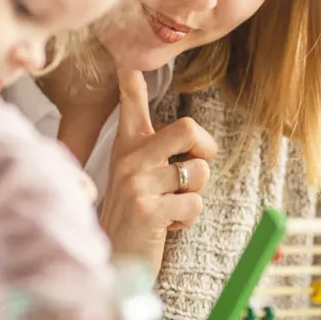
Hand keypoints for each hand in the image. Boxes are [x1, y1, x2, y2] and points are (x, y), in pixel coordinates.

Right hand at [97, 69, 215, 275]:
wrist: (114, 260)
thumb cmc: (134, 218)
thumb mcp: (137, 178)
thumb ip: (157, 153)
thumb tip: (190, 133)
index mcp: (127, 148)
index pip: (132, 104)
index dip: (132, 81)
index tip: (127, 59)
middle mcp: (129, 160)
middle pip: (188, 129)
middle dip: (205, 149)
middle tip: (194, 168)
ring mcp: (136, 184)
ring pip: (198, 172)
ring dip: (194, 194)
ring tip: (170, 207)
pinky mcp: (146, 210)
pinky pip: (194, 203)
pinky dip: (187, 219)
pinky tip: (165, 225)